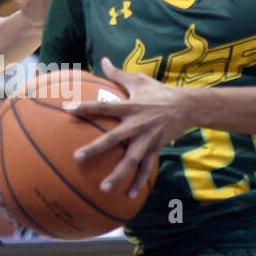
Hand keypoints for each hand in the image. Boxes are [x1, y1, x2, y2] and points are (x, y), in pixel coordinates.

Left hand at [65, 55, 188, 195]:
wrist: (188, 106)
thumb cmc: (159, 92)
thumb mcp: (139, 80)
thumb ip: (118, 73)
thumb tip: (103, 60)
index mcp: (130, 107)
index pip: (104, 106)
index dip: (86, 107)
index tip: (67, 110)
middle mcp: (137, 124)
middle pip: (114, 138)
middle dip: (96, 148)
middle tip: (77, 157)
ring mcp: (147, 139)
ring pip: (131, 160)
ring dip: (117, 174)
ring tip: (103, 188)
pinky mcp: (156, 149)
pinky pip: (147, 168)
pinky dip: (139, 182)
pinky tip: (128, 195)